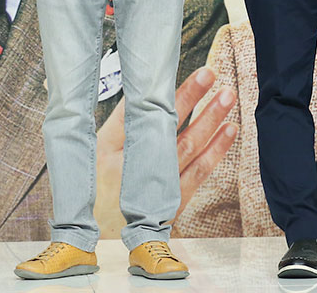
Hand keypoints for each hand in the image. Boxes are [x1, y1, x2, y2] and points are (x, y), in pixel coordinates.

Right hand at [94, 66, 238, 234]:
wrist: (95, 247)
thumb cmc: (95, 195)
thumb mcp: (88, 160)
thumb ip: (112, 128)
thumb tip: (121, 90)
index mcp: (103, 152)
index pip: (130, 112)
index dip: (155, 90)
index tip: (172, 68)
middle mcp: (128, 168)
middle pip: (163, 126)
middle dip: (189, 97)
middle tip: (209, 73)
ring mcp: (151, 186)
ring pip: (186, 145)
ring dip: (209, 118)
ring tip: (226, 95)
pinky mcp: (170, 203)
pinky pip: (198, 172)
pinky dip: (215, 150)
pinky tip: (228, 130)